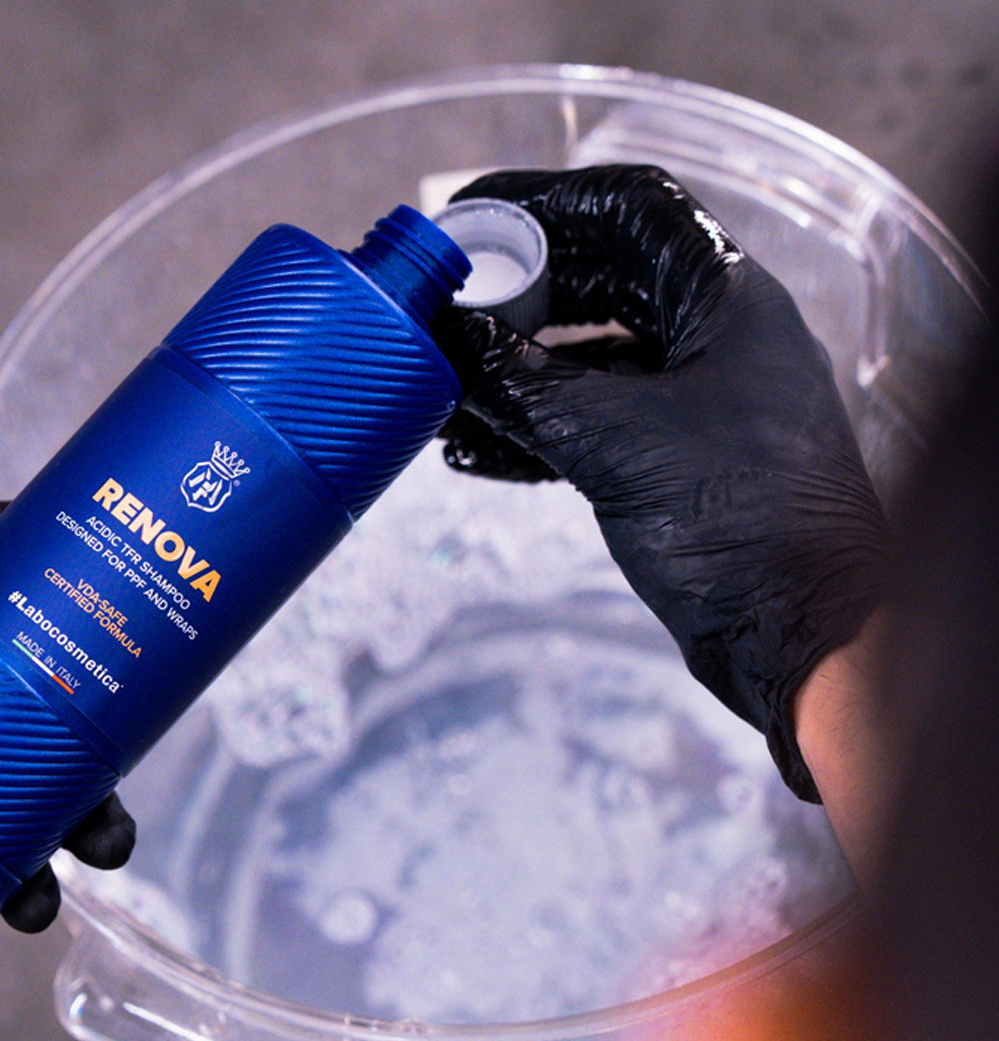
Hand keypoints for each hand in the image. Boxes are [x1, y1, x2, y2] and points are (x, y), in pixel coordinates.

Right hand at [436, 166, 891, 802]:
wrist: (800, 635)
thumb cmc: (737, 519)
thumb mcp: (614, 441)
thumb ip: (522, 384)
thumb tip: (447, 337)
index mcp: (724, 299)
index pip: (629, 209)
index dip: (545, 201)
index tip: (471, 218)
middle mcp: (714, 338)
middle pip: (600, 283)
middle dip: (518, 298)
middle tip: (447, 312)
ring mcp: (697, 403)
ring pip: (590, 362)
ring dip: (516, 376)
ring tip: (446, 393)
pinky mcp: (677, 463)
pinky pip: (593, 425)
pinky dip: (535, 432)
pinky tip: (474, 452)